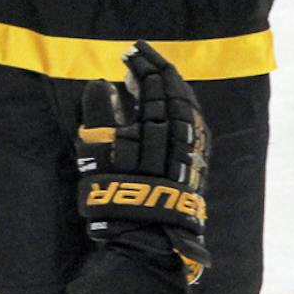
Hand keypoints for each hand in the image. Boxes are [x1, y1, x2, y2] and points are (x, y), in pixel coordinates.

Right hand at [75, 42, 210, 285]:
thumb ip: (99, 115)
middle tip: (142, 55)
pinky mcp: (196, 163)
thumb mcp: (96, 156)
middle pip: (172, 92)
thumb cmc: (115, 200)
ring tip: (159, 73)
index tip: (128, 53)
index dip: (142, 66)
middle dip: (158, 70)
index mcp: (155, 127)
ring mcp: (191, 149)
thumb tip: (102, 85)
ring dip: (173, 86)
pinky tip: (178, 103)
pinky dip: (184, 107)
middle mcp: (178, 134)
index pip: (152, 86)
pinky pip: (193, 124)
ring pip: (186, 107)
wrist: (146, 240)